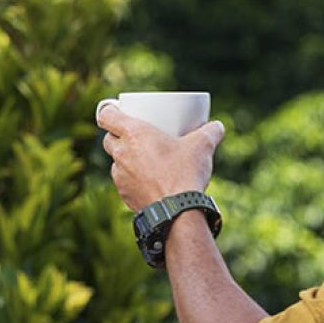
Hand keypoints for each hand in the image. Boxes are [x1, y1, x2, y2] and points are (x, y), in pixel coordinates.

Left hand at [97, 107, 224, 210]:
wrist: (177, 211)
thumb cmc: (185, 173)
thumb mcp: (202, 146)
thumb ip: (211, 131)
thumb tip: (217, 126)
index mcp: (133, 134)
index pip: (106, 115)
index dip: (109, 111)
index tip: (119, 112)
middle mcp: (121, 153)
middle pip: (108, 139)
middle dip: (118, 136)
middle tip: (136, 137)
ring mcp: (120, 176)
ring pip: (115, 162)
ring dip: (126, 159)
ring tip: (146, 160)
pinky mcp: (124, 194)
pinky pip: (124, 182)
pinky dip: (132, 179)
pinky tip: (149, 181)